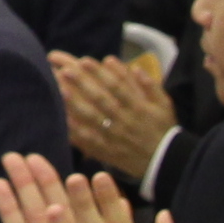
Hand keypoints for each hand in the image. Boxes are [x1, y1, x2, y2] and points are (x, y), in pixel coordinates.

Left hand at [48, 49, 176, 182]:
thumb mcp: (164, 105)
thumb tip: (135, 67)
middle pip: (101, 99)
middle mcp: (124, 121)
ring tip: (59, 90)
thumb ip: (150, 85)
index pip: (117, 87)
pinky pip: (87, 140)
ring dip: (75, 104)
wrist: (163, 162)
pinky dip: (74, 130)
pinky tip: (61, 119)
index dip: (100, 74)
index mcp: (139, 107)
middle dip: (83, 84)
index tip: (85, 60)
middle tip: (65, 70)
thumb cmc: (163, 129)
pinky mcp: (106, 151)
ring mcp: (113, 137)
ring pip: (92, 118)